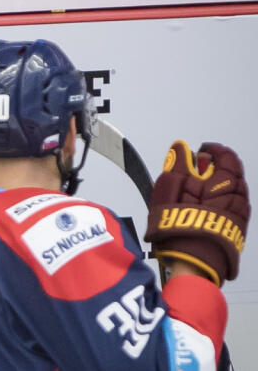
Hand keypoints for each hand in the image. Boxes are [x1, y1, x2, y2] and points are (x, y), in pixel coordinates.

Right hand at [144, 140, 248, 285]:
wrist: (193, 264)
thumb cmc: (181, 227)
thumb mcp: (170, 189)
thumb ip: (177, 164)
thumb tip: (181, 147)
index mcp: (226, 183)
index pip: (227, 157)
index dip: (214, 150)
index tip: (202, 151)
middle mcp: (238, 197)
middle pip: (233, 174)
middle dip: (217, 169)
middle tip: (198, 170)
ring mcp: (240, 214)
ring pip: (235, 192)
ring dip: (220, 186)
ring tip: (199, 191)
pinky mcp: (237, 229)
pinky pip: (234, 208)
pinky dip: (222, 202)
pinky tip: (207, 208)